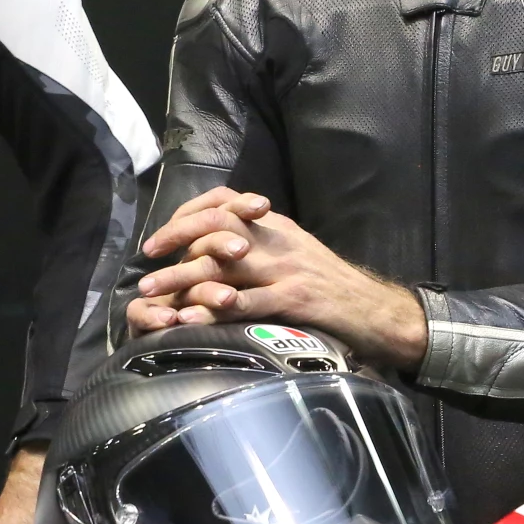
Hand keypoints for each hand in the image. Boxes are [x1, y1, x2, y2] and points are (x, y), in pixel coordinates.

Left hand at [129, 187, 428, 370]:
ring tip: (151, 294)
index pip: (226, 201)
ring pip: (222, 266)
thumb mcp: (299, 255)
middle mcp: (277, 241)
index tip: (161, 238)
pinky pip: (244, 303)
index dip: (188, 215)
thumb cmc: (335, 289)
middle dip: (175, 243)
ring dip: (181, 279)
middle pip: (216, 228)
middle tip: (146, 265)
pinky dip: (211, 312)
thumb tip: (220, 250)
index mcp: (277, 227)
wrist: (377, 312)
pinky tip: (187, 322)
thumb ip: (264, 247)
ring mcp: (284, 270)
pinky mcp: (292, 300)